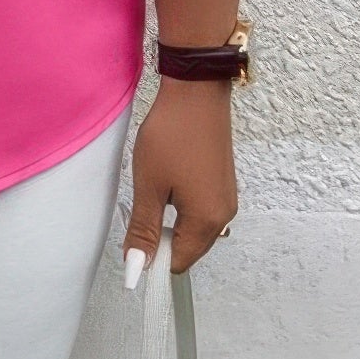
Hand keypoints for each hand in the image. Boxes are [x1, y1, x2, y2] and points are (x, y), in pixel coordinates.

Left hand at [121, 78, 237, 282]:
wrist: (196, 91)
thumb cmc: (171, 135)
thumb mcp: (149, 185)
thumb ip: (144, 230)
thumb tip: (137, 267)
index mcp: (208, 221)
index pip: (178, 263)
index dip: (152, 257)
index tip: (133, 237)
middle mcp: (224, 215)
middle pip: (187, 248)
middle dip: (161, 238)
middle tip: (141, 204)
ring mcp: (226, 198)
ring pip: (192, 228)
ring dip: (170, 220)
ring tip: (154, 188)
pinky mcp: (222, 183)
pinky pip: (200, 210)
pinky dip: (180, 206)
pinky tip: (167, 180)